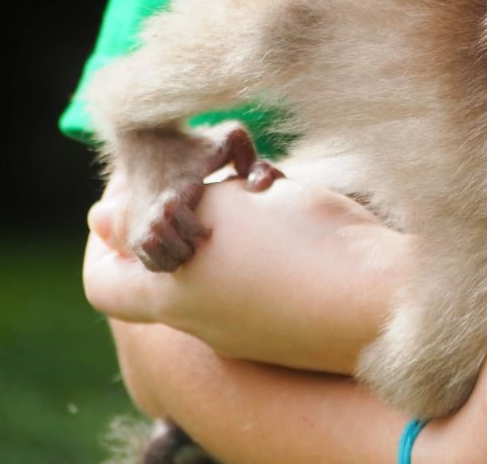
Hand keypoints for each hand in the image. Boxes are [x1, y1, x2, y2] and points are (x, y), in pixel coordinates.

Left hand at [84, 172, 411, 372]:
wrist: (387, 297)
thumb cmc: (299, 252)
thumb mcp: (219, 213)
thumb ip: (155, 209)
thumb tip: (99, 216)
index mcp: (177, 301)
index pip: (106, 281)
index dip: (106, 237)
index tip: (133, 190)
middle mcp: (210, 319)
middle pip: (170, 258)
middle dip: (182, 204)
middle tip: (203, 165)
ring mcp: (258, 320)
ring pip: (223, 252)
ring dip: (230, 209)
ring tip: (254, 174)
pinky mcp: (299, 308)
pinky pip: (265, 263)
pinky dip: (268, 225)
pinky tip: (289, 195)